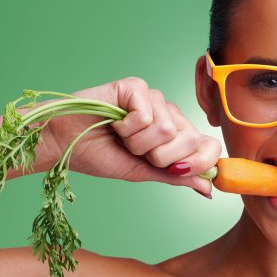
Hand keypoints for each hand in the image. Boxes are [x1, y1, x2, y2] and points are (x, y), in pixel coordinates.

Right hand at [38, 77, 220, 195]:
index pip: (210, 145)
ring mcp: (154, 99)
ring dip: (138, 143)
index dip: (200, 162)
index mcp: (177, 135)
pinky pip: (146, 116)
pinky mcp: (137, 87)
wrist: (66, 144)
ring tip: (122, 136)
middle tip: (135, 150)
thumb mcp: (145, 172)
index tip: (174, 170)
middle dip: (158, 156)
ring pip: (166, 130)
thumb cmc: (103, 155)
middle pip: (189, 140)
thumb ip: (177, 176)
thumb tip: (208, 189)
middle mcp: (170, 115)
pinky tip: (115, 122)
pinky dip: (126, 128)